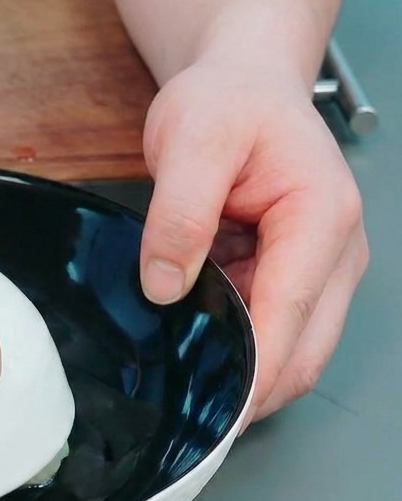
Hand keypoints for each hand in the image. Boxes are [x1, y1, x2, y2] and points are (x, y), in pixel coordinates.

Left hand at [137, 59, 367, 423]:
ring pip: (290, 350)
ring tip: (183, 381)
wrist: (242, 83)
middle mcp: (335, 254)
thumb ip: (179, 213)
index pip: (289, 315)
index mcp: (321, 218)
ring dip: (243, 369)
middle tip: (189, 416)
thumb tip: (166, 287)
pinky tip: (191, 343)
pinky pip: (268, 329)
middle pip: (303, 352)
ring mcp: (319, 270)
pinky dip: (234, 344)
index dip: (254, 372)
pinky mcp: (293, 276)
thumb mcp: (192, 140)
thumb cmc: (225, 102)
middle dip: (253, 390)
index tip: (215, 415)